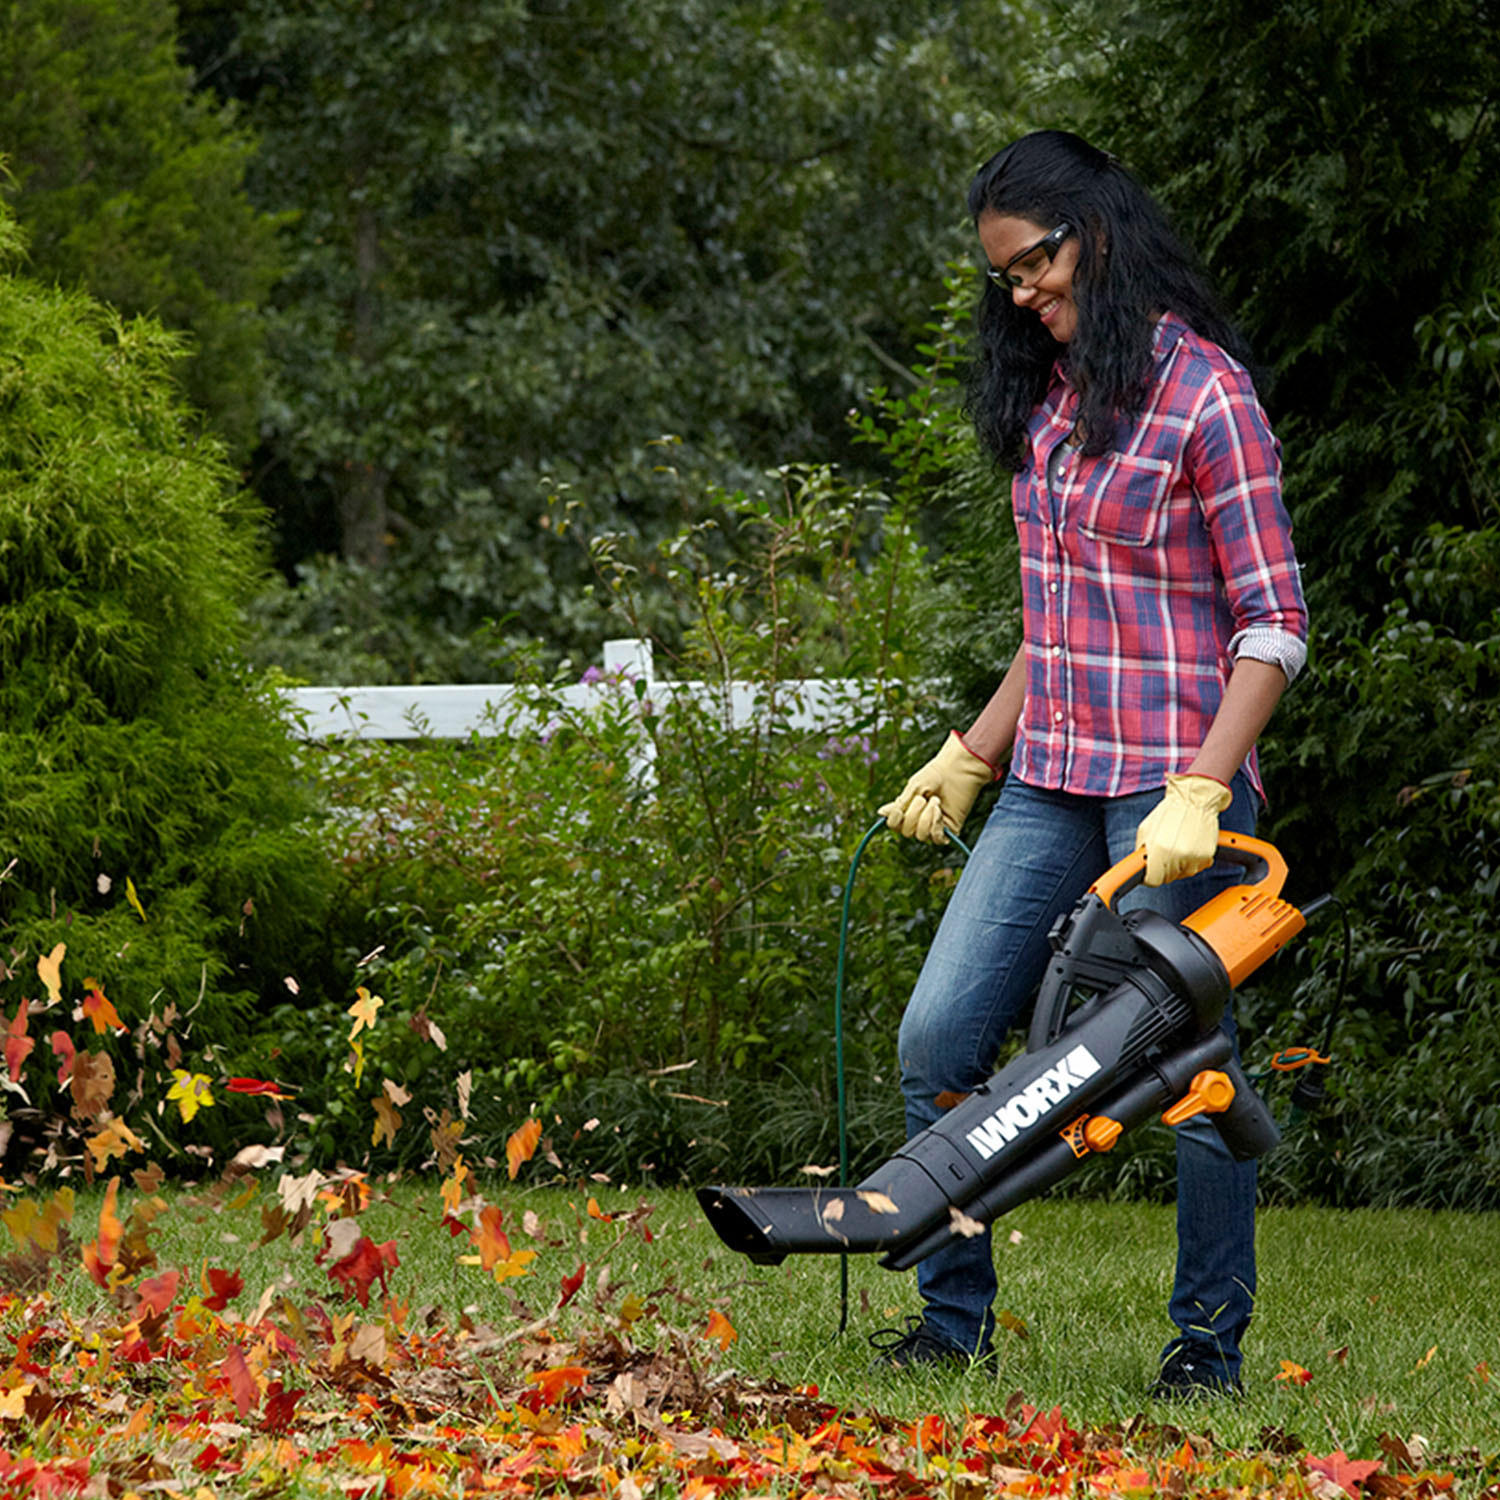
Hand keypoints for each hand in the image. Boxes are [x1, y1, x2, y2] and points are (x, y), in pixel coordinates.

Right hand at [878, 731, 997, 843]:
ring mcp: (933, 826)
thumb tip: (881, 813)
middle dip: (913, 815)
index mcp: (908, 810)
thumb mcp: (913, 788)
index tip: (898, 810)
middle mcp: (919, 821)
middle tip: (923, 798)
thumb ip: (900, 803)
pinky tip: (939, 811)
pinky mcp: (949, 830)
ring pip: (921, 836)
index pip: (895, 825)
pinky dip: (935, 825)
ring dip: (926, 818)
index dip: (894, 821)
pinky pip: (936, 838)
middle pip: (906, 832)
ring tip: (935, 801)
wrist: (958, 770)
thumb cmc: (935, 775)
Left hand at [1136, 773, 1232, 885]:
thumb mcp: (1145, 830)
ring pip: (1184, 874)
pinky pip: (1198, 867)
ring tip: (1179, 845)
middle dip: (1164, 868)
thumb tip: (1139, 866)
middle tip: (1166, 851)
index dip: (1150, 876)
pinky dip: (1194, 860)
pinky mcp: (1206, 855)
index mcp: (1158, 849)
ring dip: (1180, 865)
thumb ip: (1141, 851)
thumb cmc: (1169, 813)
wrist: (1193, 800)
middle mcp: (1176, 855)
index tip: (1151, 872)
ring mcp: (1193, 857)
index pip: (1153, 880)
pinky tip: (1190, 845)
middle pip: (1168, 878)